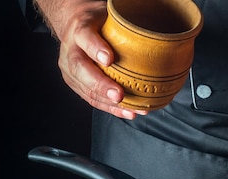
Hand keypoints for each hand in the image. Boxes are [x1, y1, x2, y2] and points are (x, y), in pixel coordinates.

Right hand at [54, 2, 146, 118]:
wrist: (76, 29)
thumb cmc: (98, 23)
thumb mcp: (109, 17)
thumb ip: (125, 27)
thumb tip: (156, 36)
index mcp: (79, 30)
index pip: (85, 37)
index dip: (96, 48)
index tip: (109, 58)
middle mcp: (71, 51)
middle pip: (81, 69)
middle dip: (101, 85)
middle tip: (119, 95)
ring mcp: (70, 70)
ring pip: (87, 89)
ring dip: (110, 103)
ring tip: (131, 110)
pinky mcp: (76, 85)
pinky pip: (93, 99)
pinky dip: (112, 109)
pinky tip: (127, 113)